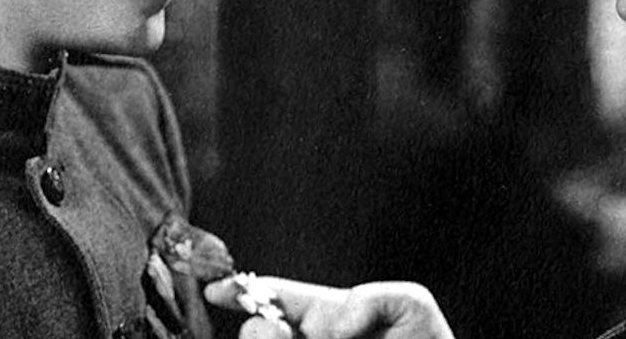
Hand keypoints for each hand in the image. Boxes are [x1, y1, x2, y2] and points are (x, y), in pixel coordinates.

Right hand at [205, 276, 454, 338]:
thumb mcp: (408, 307)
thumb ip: (373, 298)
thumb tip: (334, 324)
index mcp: (324, 320)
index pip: (276, 299)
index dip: (243, 292)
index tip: (217, 291)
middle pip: (260, 333)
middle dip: (260, 331)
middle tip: (277, 331)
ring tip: (300, 338)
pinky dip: (294, 338)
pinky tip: (303, 337)